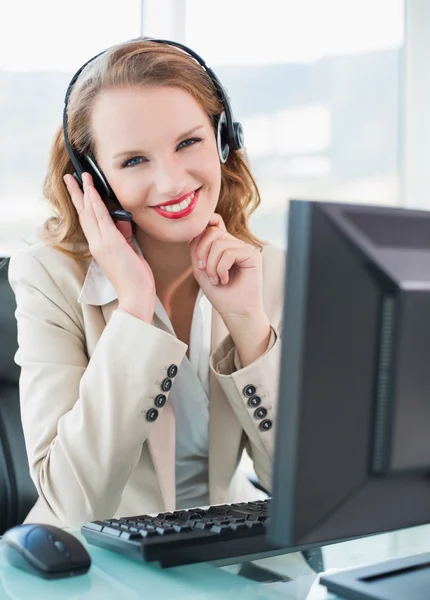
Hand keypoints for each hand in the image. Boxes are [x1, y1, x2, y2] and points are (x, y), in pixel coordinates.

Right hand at [64, 172, 155, 321]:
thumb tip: (122, 219)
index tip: (80, 189)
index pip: (89, 220)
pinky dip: (96, 203)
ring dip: (84, 193)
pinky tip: (92, 191)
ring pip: (90, 213)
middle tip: (69, 177)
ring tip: (79, 177)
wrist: (135, 295)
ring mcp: (102, 243)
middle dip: (77, 193)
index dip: (83, 204)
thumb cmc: (135, 277)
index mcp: (100, 246)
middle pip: (83, 213)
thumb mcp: (129, 251)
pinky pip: (101, 218)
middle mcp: (97, 244)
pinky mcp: (111, 243)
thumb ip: (124, 235)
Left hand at [190, 215, 270, 365]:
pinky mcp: (253, 254)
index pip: (213, 223)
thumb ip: (197, 248)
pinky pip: (229, 253)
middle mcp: (236, 243)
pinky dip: (221, 268)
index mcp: (224, 245)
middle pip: (212, 232)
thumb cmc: (219, 293)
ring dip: (212, 265)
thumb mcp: (200, 268)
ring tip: (216, 279)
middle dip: (202, 252)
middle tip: (204, 270)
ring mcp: (245, 248)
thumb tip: (196, 230)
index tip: (197, 253)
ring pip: (219, 243)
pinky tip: (225, 279)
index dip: (202, 228)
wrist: (234, 311)